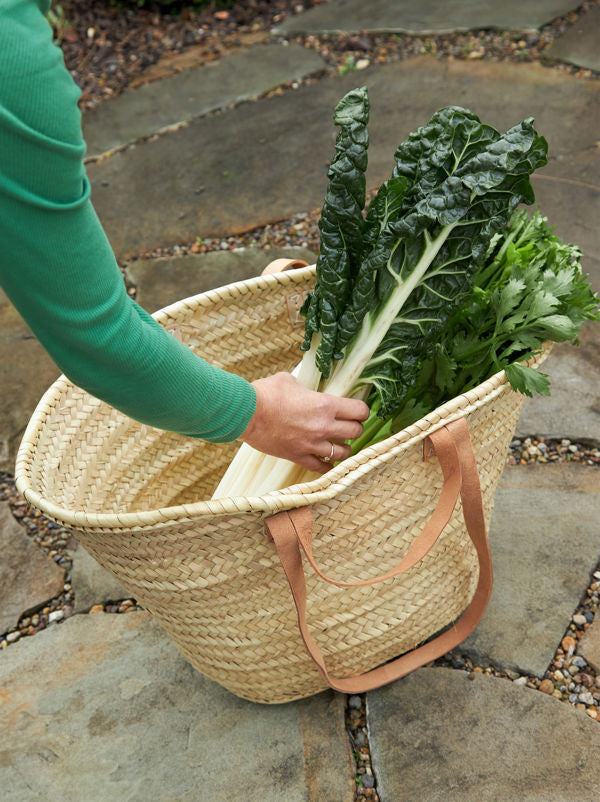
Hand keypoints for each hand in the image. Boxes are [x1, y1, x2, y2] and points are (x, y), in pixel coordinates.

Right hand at [238, 372, 369, 472]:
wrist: (246, 413)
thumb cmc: (266, 393)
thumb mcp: (288, 380)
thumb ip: (302, 387)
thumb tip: (300, 389)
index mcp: (325, 405)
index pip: (359, 411)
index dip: (361, 411)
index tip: (357, 411)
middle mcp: (323, 426)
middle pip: (355, 432)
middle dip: (354, 429)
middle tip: (348, 426)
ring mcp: (311, 444)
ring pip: (342, 453)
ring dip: (343, 448)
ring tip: (338, 445)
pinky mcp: (298, 457)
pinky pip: (321, 467)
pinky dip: (327, 466)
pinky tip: (327, 462)